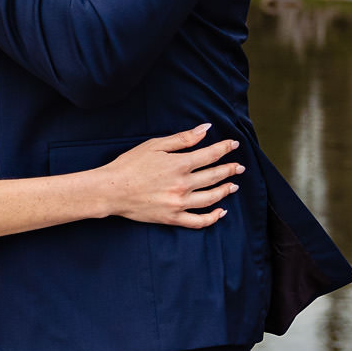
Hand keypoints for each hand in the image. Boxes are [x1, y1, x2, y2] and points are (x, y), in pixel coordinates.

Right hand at [99, 125, 241, 227]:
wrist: (112, 190)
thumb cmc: (130, 164)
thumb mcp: (155, 145)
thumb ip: (183, 138)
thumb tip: (205, 129)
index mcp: (180, 164)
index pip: (211, 154)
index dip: (225, 148)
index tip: (235, 145)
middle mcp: (183, 185)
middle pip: (215, 176)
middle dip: (230, 169)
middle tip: (240, 167)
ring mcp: (179, 203)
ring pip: (211, 198)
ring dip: (225, 190)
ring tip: (233, 186)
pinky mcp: (173, 218)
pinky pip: (199, 221)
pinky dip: (213, 217)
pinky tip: (221, 212)